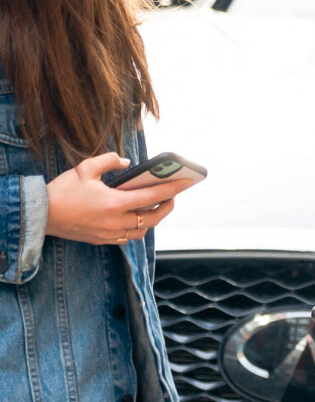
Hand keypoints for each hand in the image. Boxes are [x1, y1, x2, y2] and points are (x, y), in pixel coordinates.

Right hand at [45, 153, 190, 245]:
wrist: (41, 215)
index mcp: (114, 203)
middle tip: (173, 195)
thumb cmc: (62, 191)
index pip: (152, 196)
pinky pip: (128, 237)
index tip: (187, 182)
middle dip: (167, 207)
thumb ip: (109, 161)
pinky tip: (136, 217)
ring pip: (142, 231)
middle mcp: (115, 222)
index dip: (172, 189)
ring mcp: (110, 234)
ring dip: (152, 219)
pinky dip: (137, 228)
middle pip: (153, 218)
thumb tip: (126, 161)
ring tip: (156, 206)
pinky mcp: (102, 240)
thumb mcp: (85, 168)